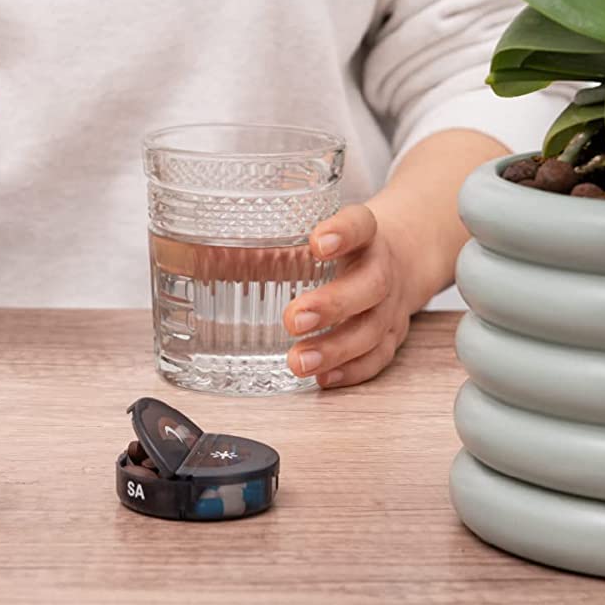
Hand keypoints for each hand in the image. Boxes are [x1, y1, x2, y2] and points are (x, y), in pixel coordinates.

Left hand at [283, 205, 420, 388]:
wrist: (407, 255)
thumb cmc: (349, 246)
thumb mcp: (324, 231)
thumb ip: (278, 241)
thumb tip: (198, 254)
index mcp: (367, 236)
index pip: (361, 225)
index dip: (343, 232)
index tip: (317, 242)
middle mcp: (383, 269)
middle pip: (370, 286)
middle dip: (331, 305)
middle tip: (293, 319)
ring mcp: (390, 306)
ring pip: (372, 329)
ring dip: (334, 349)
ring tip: (299, 362)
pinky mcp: (391, 336)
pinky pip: (377, 358)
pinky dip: (351, 371)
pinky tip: (324, 379)